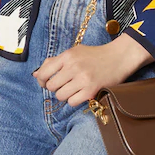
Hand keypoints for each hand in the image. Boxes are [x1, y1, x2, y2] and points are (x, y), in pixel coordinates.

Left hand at [33, 33, 152, 106]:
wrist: (118, 58)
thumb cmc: (94, 55)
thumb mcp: (74, 52)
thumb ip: (54, 62)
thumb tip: (35, 74)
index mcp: (67, 56)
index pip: (43, 72)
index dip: (41, 80)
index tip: (45, 82)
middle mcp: (73, 67)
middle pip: (51, 86)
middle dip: (55, 88)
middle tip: (63, 85)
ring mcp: (82, 79)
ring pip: (60, 96)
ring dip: (65, 95)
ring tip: (73, 89)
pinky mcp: (91, 90)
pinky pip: (72, 102)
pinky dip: (74, 100)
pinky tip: (80, 93)